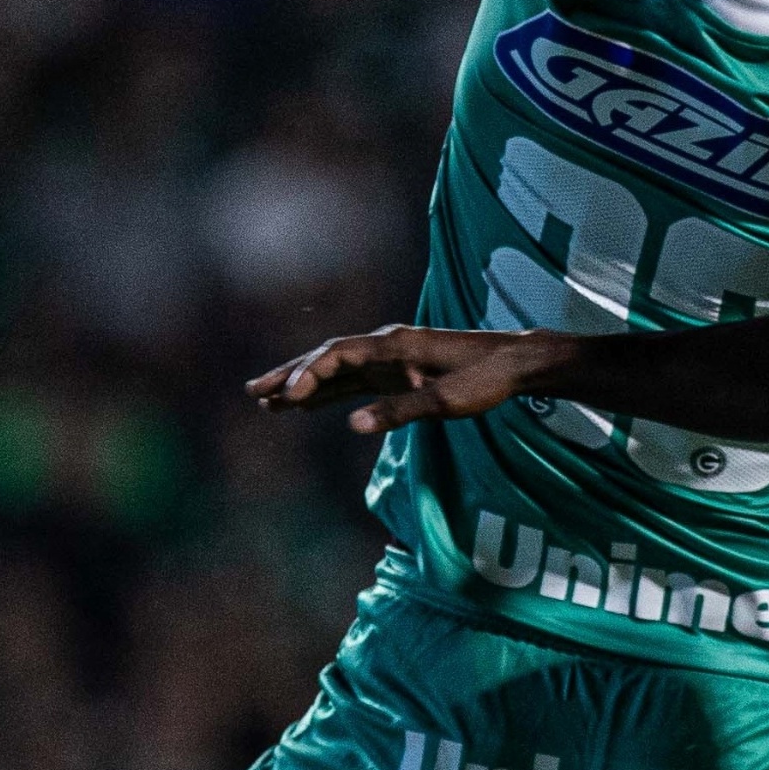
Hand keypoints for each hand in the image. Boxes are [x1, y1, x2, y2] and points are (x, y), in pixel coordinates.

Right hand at [247, 326, 567, 433]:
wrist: (515, 363)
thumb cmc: (485, 379)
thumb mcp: (446, 400)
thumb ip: (399, 411)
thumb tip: (352, 424)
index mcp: (394, 345)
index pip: (337, 355)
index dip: (308, 376)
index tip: (288, 399)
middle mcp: (386, 346)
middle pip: (326, 358)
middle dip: (289, 375)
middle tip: (253, 393)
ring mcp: (390, 358)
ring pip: (335, 370)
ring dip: (301, 384)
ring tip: (264, 402)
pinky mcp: (397, 372)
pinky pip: (352, 381)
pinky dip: (326, 393)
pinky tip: (304, 407)